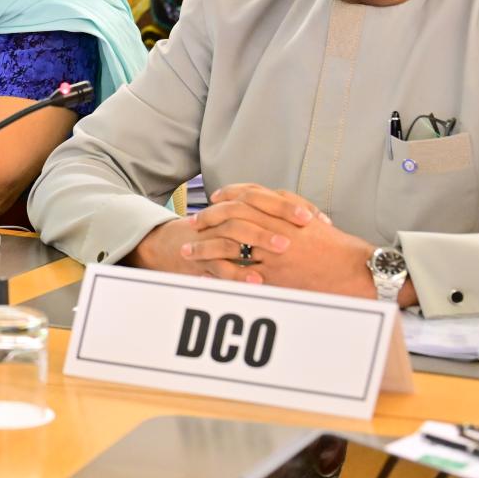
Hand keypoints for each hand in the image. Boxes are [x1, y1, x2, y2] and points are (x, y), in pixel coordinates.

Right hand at [129, 184, 321, 281]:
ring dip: (259, 238)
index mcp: (234, 209)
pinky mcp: (199, 258)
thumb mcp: (238, 227)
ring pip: (234, 232)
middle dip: (278, 214)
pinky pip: (219, 264)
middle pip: (250, 207)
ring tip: (283, 247)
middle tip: (304, 224)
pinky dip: (237, 272)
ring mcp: (209, 237)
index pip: (262, 198)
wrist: (166, 247)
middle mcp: (222, 218)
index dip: (287, 204)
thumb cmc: (213, 239)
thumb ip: (265, 223)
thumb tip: (311, 227)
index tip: (312, 214)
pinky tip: (256, 279)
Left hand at [196, 184, 388, 300]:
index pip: (249, 196)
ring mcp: (274, 255)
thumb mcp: (311, 217)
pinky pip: (240, 274)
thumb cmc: (336, 246)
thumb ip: (286, 203)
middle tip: (194, 222)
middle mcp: (277, 230)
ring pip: (230, 246)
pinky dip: (220, 273)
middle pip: (233, 217)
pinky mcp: (275, 278)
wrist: (356, 271)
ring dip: (205, 248)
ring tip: (187, 251)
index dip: (228, 195)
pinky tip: (205, 274)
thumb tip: (263, 195)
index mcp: (286, 213)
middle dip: (209, 218)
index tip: (213, 198)